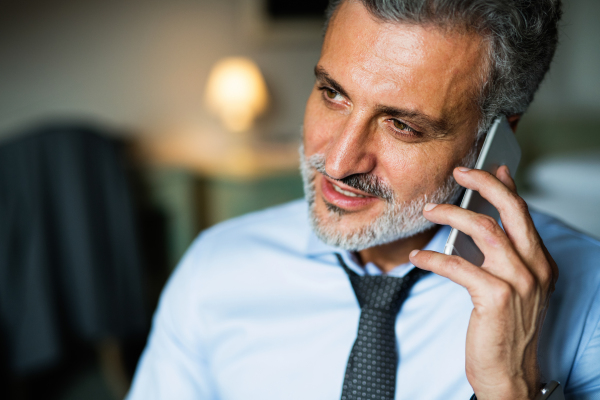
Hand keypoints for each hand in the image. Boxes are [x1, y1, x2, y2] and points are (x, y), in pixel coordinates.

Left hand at [409, 165, 558, 399]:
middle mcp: (534, 268)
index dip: (504, 186)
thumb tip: (483, 223)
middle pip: (510, 210)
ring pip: (483, 230)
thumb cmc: (505, 331)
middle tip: (459, 172)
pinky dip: (433, 257)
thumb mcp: (513, 288)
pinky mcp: (495, 297)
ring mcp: (518, 282)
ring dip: (451, 215)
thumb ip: (504, 256)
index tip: (488, 168)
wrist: (510, 375)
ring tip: (429, 212)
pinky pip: (458, 265)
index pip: (523, 213)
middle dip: (484, 184)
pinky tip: (418, 257)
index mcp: (540, 263)